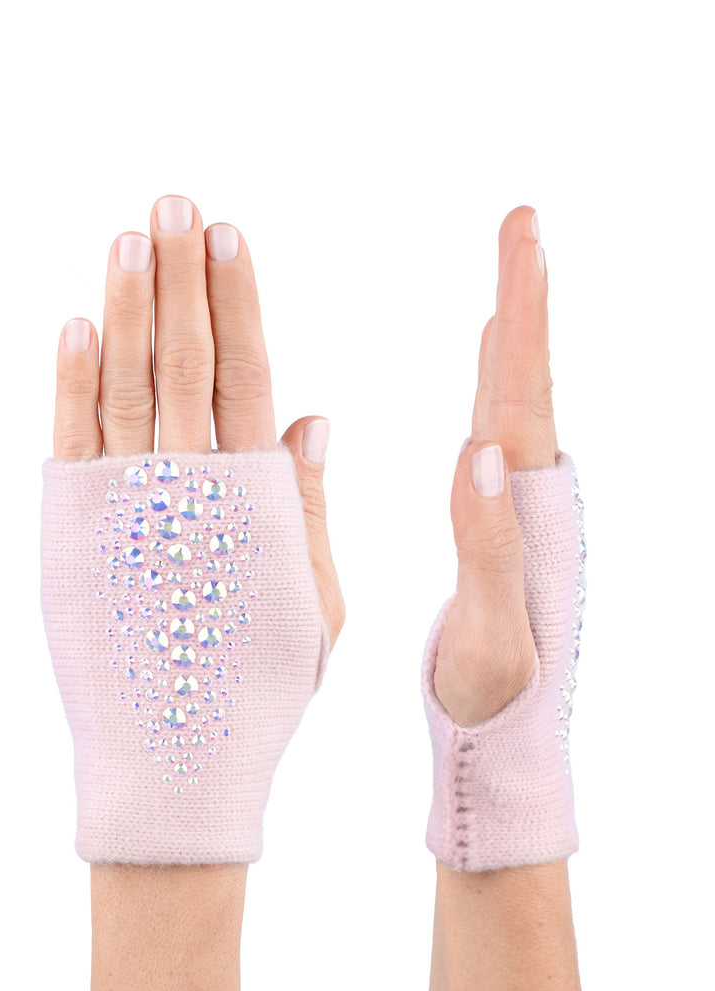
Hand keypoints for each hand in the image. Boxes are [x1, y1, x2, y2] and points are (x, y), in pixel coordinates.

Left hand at [52, 195, 344, 648]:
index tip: (231, 236)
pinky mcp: (72, 533)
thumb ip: (307, 506)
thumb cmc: (260, 687)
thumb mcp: (315, 601)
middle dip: (181, 277)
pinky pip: (73, 440)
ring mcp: (126, 509)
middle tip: (178, 202)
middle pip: (185, 362)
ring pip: (127, 385)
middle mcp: (189, 492)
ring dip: (127, 306)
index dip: (239, 302)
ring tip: (131, 236)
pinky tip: (76, 322)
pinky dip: (72, 379)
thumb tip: (314, 415)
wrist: (177, 761)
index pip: (249, 377)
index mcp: (256, 503)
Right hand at [434, 205, 556, 725]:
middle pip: (528, 381)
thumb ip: (490, 546)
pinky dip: (497, 388)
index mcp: (527, 514)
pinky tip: (491, 373)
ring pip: (516, 404)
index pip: (522, 396)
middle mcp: (534, 500)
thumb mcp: (491, 637)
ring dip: (515, 336)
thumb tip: (480, 449)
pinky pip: (500, 438)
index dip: (524, 315)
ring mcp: (523, 512)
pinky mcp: (505, 528)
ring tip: (512, 275)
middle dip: (526, 297)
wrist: (510, 744)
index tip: (526, 239)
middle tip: (524, 221)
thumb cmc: (497, 703)